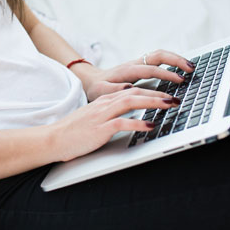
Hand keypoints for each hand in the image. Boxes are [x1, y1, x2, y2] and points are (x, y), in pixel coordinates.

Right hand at [48, 86, 181, 161]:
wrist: (53, 138)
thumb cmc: (73, 132)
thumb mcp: (95, 118)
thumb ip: (111, 115)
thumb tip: (130, 118)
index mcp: (104, 101)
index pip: (132, 90)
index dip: (152, 91)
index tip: (167, 94)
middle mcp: (105, 104)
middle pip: (135, 92)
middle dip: (158, 94)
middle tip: (176, 98)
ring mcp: (102, 115)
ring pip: (131, 102)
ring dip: (153, 102)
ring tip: (170, 105)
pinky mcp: (100, 128)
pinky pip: (122, 122)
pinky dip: (138, 122)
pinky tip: (151, 125)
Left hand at [74, 50, 195, 101]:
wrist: (91, 80)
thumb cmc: (97, 88)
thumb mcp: (101, 92)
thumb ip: (114, 91)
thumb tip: (129, 88)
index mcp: (127, 70)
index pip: (151, 70)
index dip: (166, 74)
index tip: (180, 80)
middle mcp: (135, 64)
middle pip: (158, 55)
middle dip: (176, 60)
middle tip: (191, 68)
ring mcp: (139, 63)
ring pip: (160, 55)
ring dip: (176, 59)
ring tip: (191, 67)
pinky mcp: (141, 66)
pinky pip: (158, 60)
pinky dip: (171, 61)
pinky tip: (181, 68)